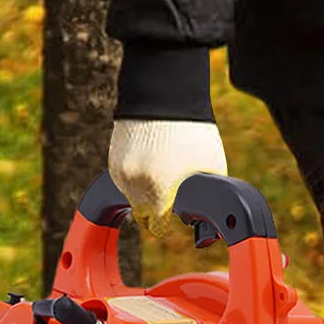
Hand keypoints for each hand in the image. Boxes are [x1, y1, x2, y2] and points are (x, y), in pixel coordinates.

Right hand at [108, 119, 227, 240]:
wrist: (164, 93)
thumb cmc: (193, 133)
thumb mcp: (211, 170)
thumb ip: (206, 202)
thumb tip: (202, 230)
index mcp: (158, 191)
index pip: (155, 226)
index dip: (166, 224)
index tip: (174, 218)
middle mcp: (133, 184)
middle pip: (141, 214)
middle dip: (155, 211)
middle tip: (171, 199)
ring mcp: (120, 170)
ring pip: (130, 197)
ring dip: (144, 194)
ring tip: (162, 175)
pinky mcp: (113, 158)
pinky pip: (123, 181)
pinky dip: (135, 179)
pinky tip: (151, 164)